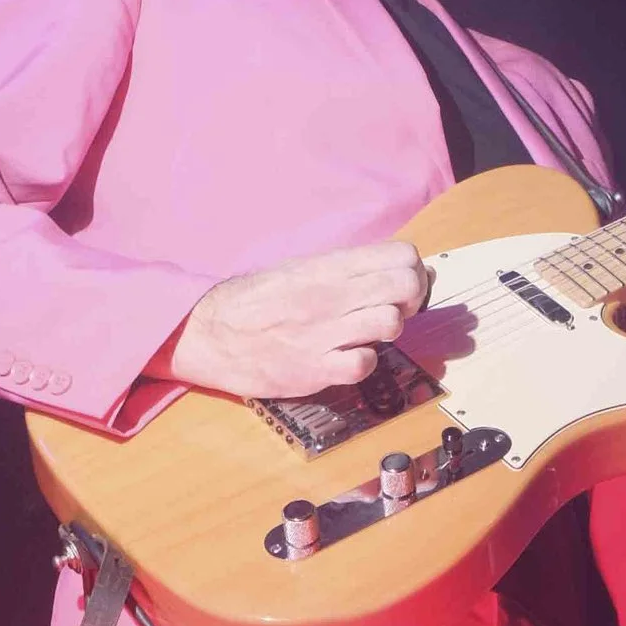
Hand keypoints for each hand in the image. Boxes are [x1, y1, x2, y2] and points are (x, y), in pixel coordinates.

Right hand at [162, 240, 431, 398]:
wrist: (213, 334)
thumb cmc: (259, 300)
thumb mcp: (299, 268)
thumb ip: (347, 268)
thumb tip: (401, 265)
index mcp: (326, 266)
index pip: (399, 255)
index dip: (413, 269)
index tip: (404, 281)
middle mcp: (329, 296)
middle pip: (403, 287)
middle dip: (411, 297)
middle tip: (397, 307)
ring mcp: (324, 333)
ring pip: (390, 323)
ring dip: (389, 328)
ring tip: (369, 330)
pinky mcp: (316, 369)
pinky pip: (364, 364)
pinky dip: (364, 361)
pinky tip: (349, 356)